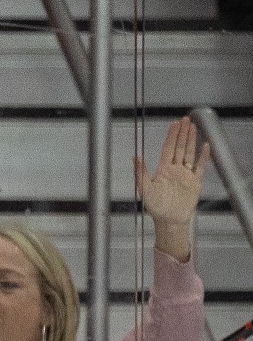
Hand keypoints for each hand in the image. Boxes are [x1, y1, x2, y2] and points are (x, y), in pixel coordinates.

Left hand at [138, 115, 208, 262]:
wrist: (169, 220)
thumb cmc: (156, 208)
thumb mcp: (144, 190)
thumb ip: (140, 173)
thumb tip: (135, 157)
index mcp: (163, 170)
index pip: (168, 149)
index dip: (171, 136)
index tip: (174, 124)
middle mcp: (174, 170)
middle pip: (179, 148)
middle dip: (182, 134)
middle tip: (185, 120)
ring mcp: (185, 174)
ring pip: (189, 153)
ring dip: (191, 140)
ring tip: (193, 127)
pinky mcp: (195, 181)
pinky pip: (200, 166)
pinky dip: (203, 157)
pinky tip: (205, 146)